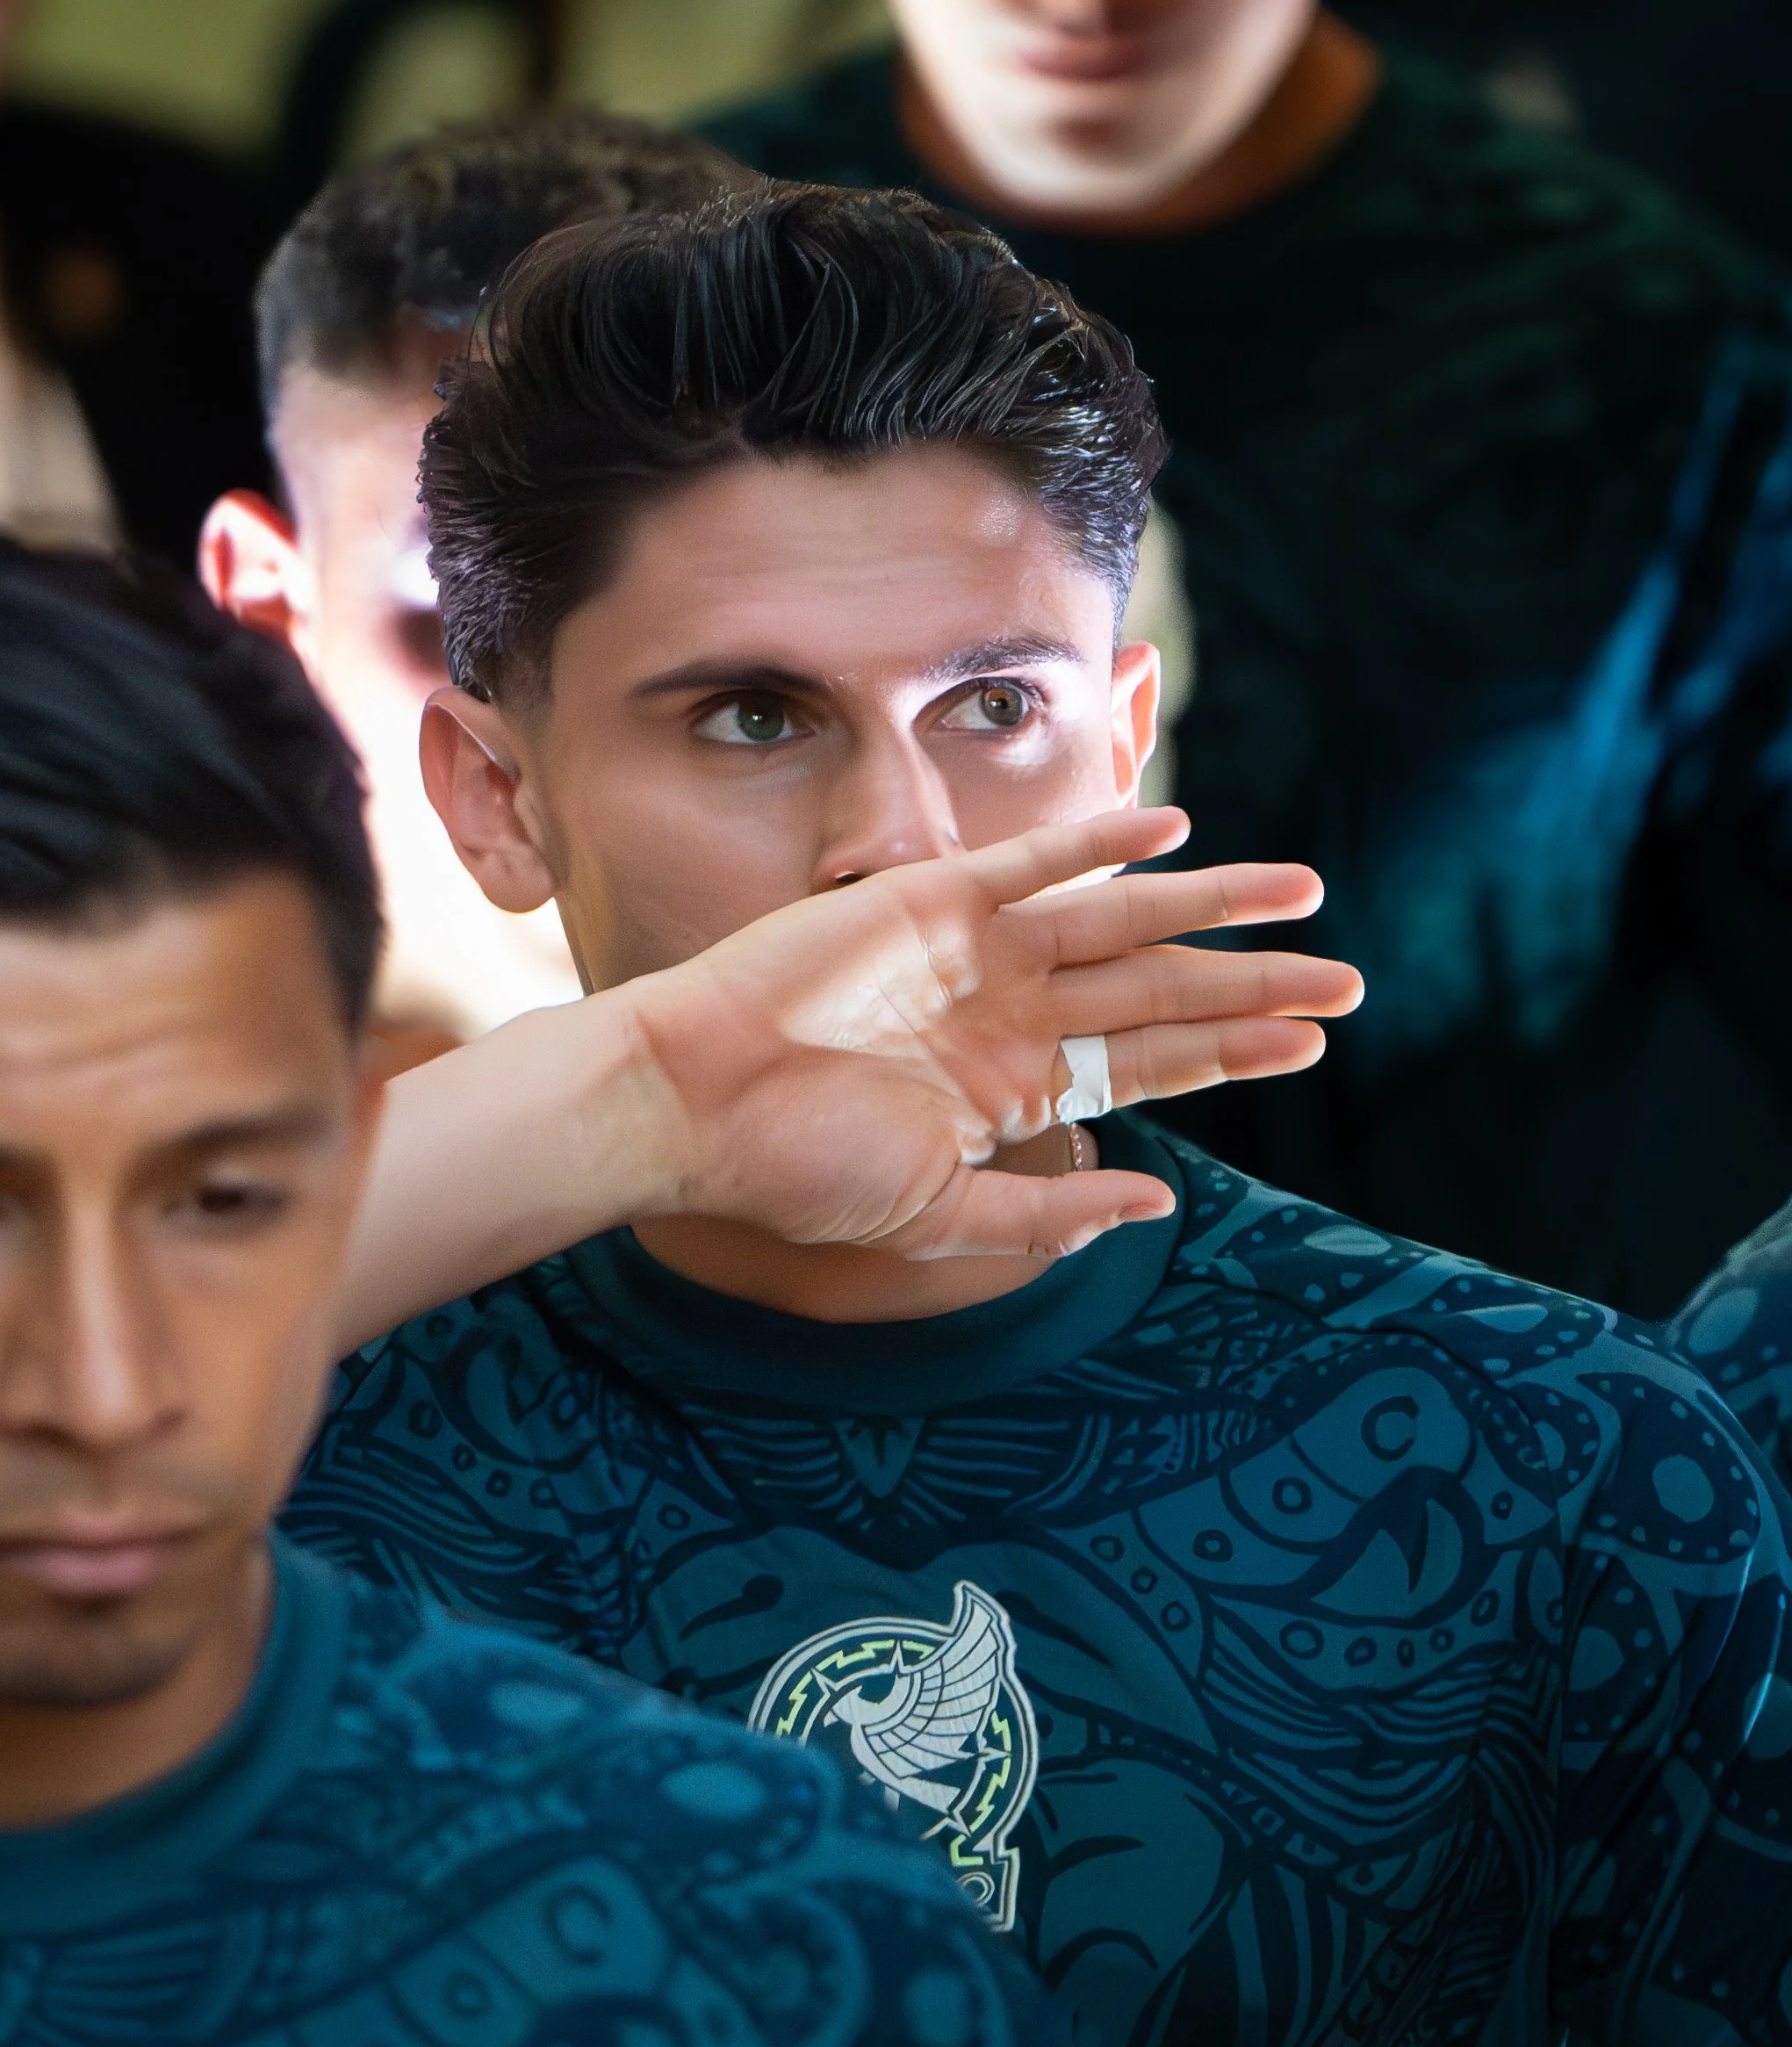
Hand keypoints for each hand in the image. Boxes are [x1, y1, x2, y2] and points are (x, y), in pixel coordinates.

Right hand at [622, 807, 1361, 1258]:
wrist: (695, 1104)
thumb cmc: (797, 1169)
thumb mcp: (934, 1216)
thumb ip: (1044, 1213)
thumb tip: (1154, 1202)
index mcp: (1012, 1085)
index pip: (1149, 1060)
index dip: (1233, 1051)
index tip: (1312, 1041)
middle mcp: (1008, 1011)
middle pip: (1160, 991)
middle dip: (1254, 985)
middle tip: (1351, 979)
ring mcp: (976, 952)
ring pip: (1123, 921)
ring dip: (1213, 907)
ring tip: (1306, 895)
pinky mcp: (934, 901)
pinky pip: (1035, 864)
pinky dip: (1101, 843)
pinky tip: (1177, 830)